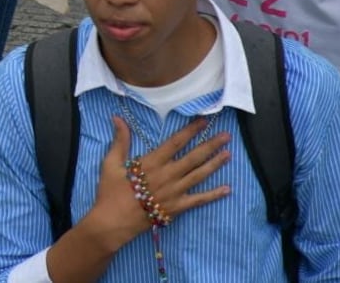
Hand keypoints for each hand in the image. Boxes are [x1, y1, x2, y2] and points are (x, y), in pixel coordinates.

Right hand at [86, 116, 231, 250]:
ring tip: (228, 154)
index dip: (191, 131)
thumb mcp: (111, 163)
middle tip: (226, 136)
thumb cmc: (111, 192)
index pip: (176, 142)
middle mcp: (167, 175)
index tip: (204, 121)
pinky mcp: (177, 207)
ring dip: (215, 164)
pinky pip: (199, 200)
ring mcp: (175, 192)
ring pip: (199, 175)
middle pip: (193, 157)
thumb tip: (118, 117)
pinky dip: (214, 195)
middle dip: (211, 145)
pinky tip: (227, 189)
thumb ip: (120, 140)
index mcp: (152, 162)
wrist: (113, 222)